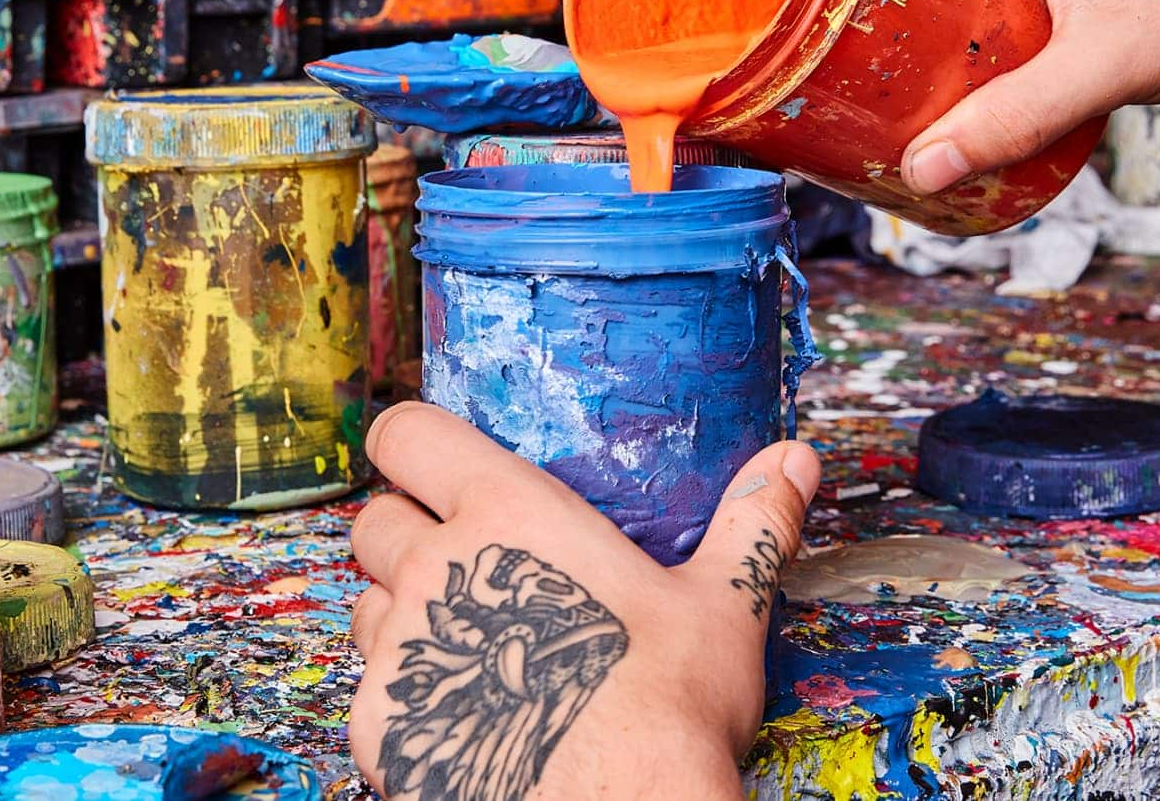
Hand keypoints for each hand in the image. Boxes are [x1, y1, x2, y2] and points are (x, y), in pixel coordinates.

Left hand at [345, 402, 822, 800]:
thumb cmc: (668, 707)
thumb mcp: (723, 606)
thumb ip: (751, 525)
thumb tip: (795, 459)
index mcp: (510, 513)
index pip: (407, 434)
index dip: (410, 444)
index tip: (431, 463)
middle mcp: (437, 569)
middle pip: (373, 520)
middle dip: (404, 533)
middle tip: (467, 569)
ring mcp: (399, 649)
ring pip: (364, 605)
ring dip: (400, 616)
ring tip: (476, 649)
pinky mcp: (378, 725)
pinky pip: (370, 691)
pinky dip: (405, 698)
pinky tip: (467, 715)